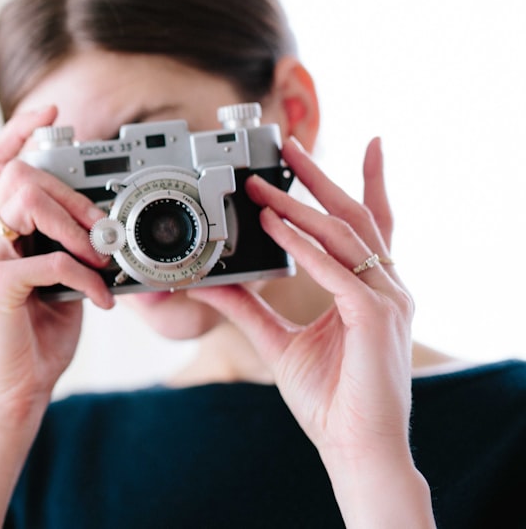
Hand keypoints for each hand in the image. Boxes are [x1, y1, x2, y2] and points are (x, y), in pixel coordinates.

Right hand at [0, 105, 113, 423]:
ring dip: (73, 223)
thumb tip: (102, 224)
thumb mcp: (60, 283)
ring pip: (24, 198)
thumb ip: (68, 247)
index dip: (20, 129)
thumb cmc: (35, 343)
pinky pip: (46, 257)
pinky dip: (84, 275)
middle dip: (71, 194)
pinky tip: (100, 298)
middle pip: (19, 174)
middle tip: (102, 230)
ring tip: (99, 257)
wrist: (14, 397)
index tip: (50, 111)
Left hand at [193, 137, 415, 463]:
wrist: (354, 446)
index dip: (368, 182)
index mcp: (370, 289)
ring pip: (343, 235)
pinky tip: (273, 228)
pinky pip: (337, 271)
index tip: (365, 146)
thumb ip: (245, 308)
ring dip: (299, 206)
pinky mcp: (375, 318)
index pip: (370, 226)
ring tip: (262, 186)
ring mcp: (385, 300)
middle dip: (321, 177)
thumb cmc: (330, 399)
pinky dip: (303, 247)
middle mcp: (385, 287)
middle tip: (291, 145)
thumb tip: (206, 282)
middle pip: (356, 216)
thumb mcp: (276, 341)